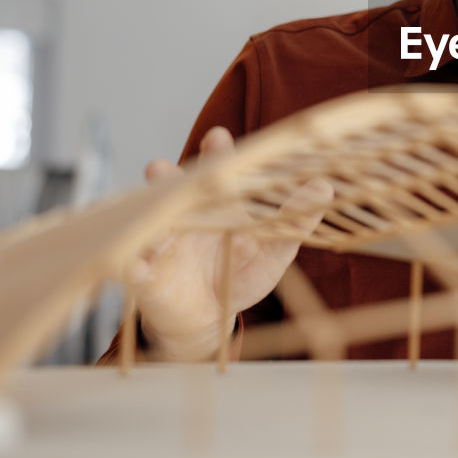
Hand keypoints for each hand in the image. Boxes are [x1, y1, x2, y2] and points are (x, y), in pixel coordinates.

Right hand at [127, 126, 332, 360]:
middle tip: (163, 168)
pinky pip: (133, 268)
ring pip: (148, 223)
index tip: (218, 136)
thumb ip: (295, 220)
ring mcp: (161, 245)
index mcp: (216, 205)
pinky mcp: (146, 278)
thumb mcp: (274, 250)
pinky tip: (132, 261)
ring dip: (149, 215)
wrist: (210, 321)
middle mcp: (185, 217)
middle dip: (168, 178)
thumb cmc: (238, 276)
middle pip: (173, 191)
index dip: (216, 152)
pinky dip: (132, 263)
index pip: (215, 171)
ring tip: (154, 212)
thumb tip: (325, 188)